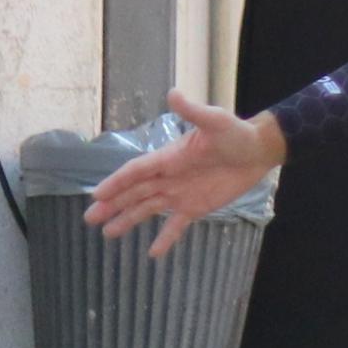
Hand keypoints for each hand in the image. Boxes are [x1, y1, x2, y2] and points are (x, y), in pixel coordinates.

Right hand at [84, 94, 286, 257]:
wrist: (257, 151)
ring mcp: (179, 194)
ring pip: (147, 209)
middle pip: (134, 193)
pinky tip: (152, 253)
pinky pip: (175, 225)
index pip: (136, 172)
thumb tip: (173, 93)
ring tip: (107, 233)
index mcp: (168, 157)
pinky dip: (165, 238)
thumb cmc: (235, 133)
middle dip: (112, 205)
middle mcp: (168, 177)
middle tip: (90, 218)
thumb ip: (193, 111)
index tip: (97, 194)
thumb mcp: (215, 121)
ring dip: (127, 220)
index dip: (116, 182)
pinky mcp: (195, 207)